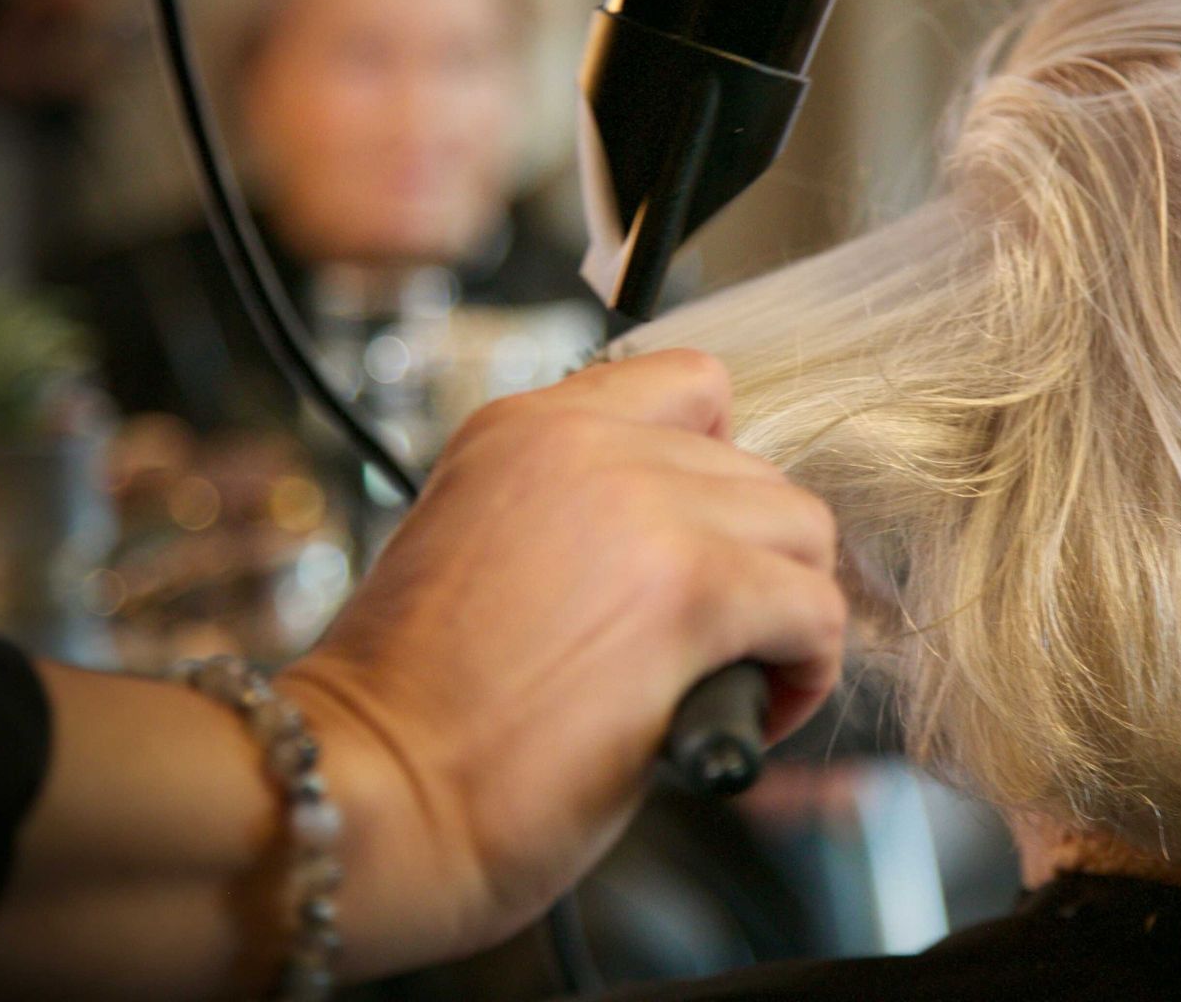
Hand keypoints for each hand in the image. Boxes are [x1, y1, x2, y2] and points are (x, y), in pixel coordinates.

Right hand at [278, 350, 844, 974]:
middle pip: (756, 469)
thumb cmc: (405, 715)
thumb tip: (685, 544)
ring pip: (801, 529)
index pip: (689, 387)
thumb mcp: (473, 551)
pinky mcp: (688, 592)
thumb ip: (575, 518)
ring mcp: (641, 510)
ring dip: (789, 607)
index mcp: (523, 429)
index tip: (706, 540)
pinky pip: (815, 608)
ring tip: (743, 677)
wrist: (365, 793)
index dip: (718, 469)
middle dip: (755, 559)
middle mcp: (586, 446)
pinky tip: (757, 715)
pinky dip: (808, 669)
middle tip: (722, 640)